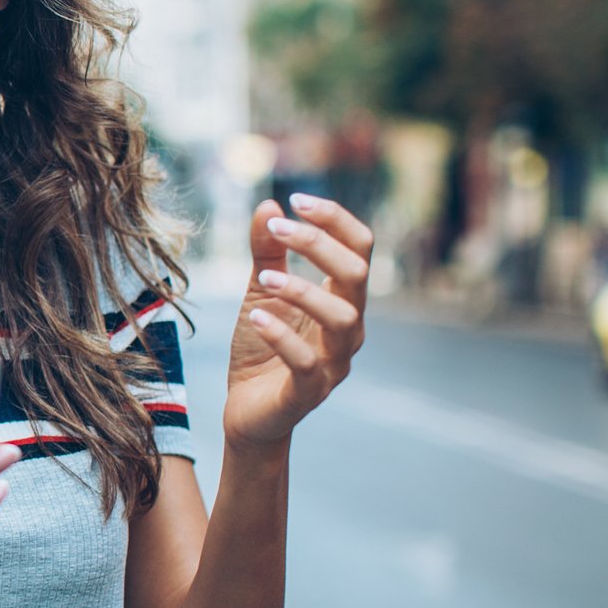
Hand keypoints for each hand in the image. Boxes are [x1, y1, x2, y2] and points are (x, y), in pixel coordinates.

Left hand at [225, 193, 372, 451]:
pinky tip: (256, 316)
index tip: (296, 199)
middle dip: (319, 244)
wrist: (248, 409)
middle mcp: (347, 328)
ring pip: (342, 319)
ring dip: (303, 290)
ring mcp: (333, 361)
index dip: (335, 219)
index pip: (359, 249)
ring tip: (264, 278)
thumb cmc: (262, 346)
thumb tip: (268, 205)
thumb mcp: (260, 292)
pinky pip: (306, 362)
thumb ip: (266, 253)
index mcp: (342, 298)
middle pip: (357, 275)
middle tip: (276, 228)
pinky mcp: (308, 391)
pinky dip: (282, 335)